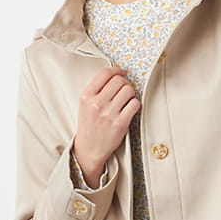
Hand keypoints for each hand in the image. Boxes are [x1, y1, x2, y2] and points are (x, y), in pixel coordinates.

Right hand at [73, 66, 140, 183]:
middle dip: (124, 83)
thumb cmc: (89, 126)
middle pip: (119, 81)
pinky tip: (129, 109)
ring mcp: (109, 114)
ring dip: (130, 94)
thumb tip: (116, 75)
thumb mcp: (85, 105)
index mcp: (86, 96)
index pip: (104, 73)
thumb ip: (97, 89)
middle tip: (124, 90)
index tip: (122, 72)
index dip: (117, 70)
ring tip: (126, 101)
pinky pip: (135, 104)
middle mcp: (97, 103)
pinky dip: (135, 104)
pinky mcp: (121, 123)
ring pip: (129, 90)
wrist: (89, 149)